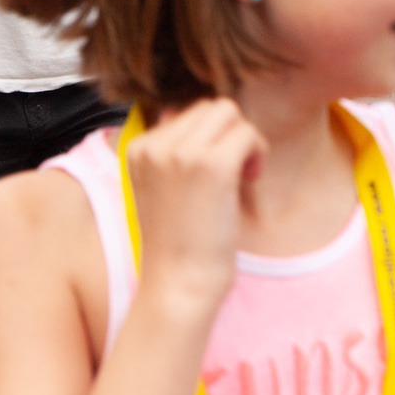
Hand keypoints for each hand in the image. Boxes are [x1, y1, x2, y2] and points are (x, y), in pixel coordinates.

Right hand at [125, 99, 265, 313]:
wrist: (178, 286)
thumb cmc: (178, 243)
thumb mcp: (162, 187)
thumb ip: (174, 150)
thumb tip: (204, 110)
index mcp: (137, 147)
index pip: (187, 112)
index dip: (209, 139)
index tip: (212, 175)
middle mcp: (154, 144)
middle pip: (209, 108)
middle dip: (228, 135)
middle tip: (233, 174)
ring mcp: (181, 152)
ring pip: (229, 113)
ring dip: (243, 140)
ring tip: (241, 176)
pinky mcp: (211, 165)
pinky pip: (247, 133)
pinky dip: (257, 152)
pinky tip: (250, 180)